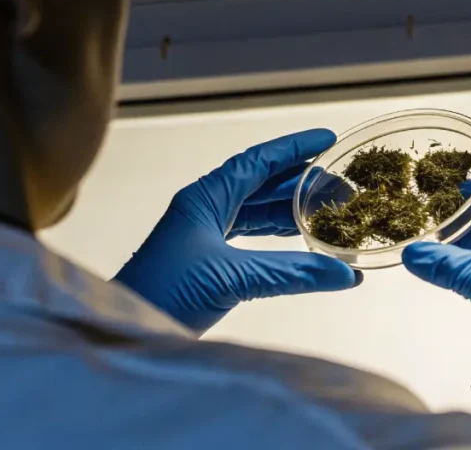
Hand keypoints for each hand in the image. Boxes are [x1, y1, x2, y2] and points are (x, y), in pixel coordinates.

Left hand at [114, 129, 359, 332]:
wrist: (125, 329)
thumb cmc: (164, 292)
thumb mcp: (233, 277)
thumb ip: (291, 273)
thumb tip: (345, 275)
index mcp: (205, 198)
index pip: (257, 161)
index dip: (294, 148)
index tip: (326, 140)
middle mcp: (205, 209)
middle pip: (262, 185)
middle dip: (303, 183)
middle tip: (342, 187)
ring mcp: (204, 234)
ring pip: (258, 212)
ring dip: (293, 210)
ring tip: (330, 211)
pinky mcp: (207, 261)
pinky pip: (251, 238)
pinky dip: (279, 238)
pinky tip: (302, 241)